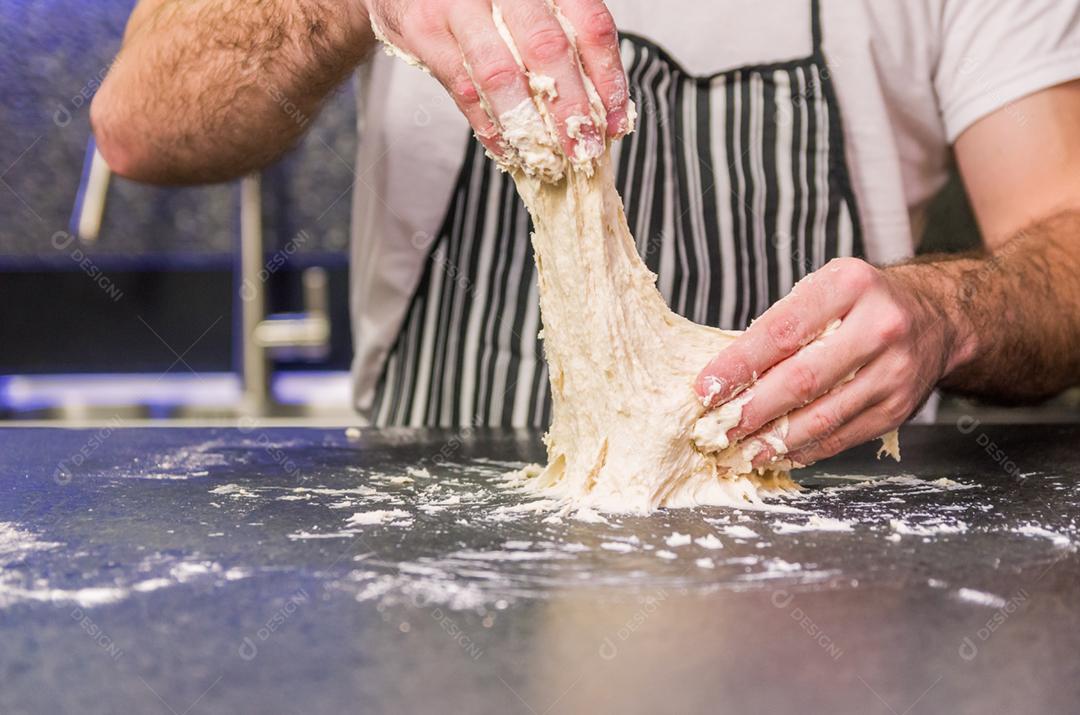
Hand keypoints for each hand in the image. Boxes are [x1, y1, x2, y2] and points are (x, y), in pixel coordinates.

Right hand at [363, 0, 630, 158]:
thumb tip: (602, 108)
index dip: (608, 77)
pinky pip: (464, 89)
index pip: (589, 23)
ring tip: (549, 160)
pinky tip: (509, 151)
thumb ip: (560, 37)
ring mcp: (459, 5)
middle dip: (571, 108)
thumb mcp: (526, 1)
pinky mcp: (424, 31)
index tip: (617, 123)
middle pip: (548, 48)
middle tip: (584, 150)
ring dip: (529, 126)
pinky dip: (490, 127)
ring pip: (501, 73)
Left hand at [693, 257, 958, 466]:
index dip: (739, 364)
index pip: (782, 331)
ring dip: (774, 439)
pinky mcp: (898, 409)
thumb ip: (781, 323)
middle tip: (716, 427)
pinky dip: (803, 449)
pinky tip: (776, 452)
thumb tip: (725, 376)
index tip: (706, 388)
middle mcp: (879, 328)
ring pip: (822, 416)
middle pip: (802, 379)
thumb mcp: (823, 289)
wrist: (936, 319)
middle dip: (752, 409)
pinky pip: (841, 437)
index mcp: (850, 286)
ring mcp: (893, 372)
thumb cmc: (862, 303)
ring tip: (739, 448)